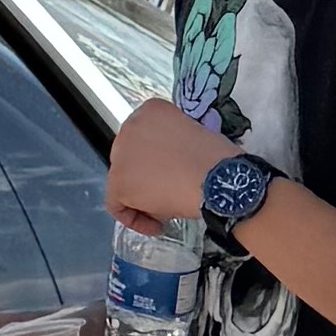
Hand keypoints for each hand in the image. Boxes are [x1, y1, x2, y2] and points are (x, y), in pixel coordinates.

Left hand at [107, 97, 227, 229]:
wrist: (218, 178)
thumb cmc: (217, 159)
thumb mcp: (197, 135)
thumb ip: (175, 141)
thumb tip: (172, 161)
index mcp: (151, 110)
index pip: (144, 136)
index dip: (156, 157)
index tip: (171, 170)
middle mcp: (130, 126)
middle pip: (131, 158)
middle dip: (148, 176)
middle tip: (169, 190)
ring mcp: (121, 154)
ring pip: (124, 181)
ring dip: (143, 196)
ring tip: (168, 207)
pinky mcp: (119, 182)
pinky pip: (117, 205)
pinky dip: (134, 218)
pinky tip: (157, 225)